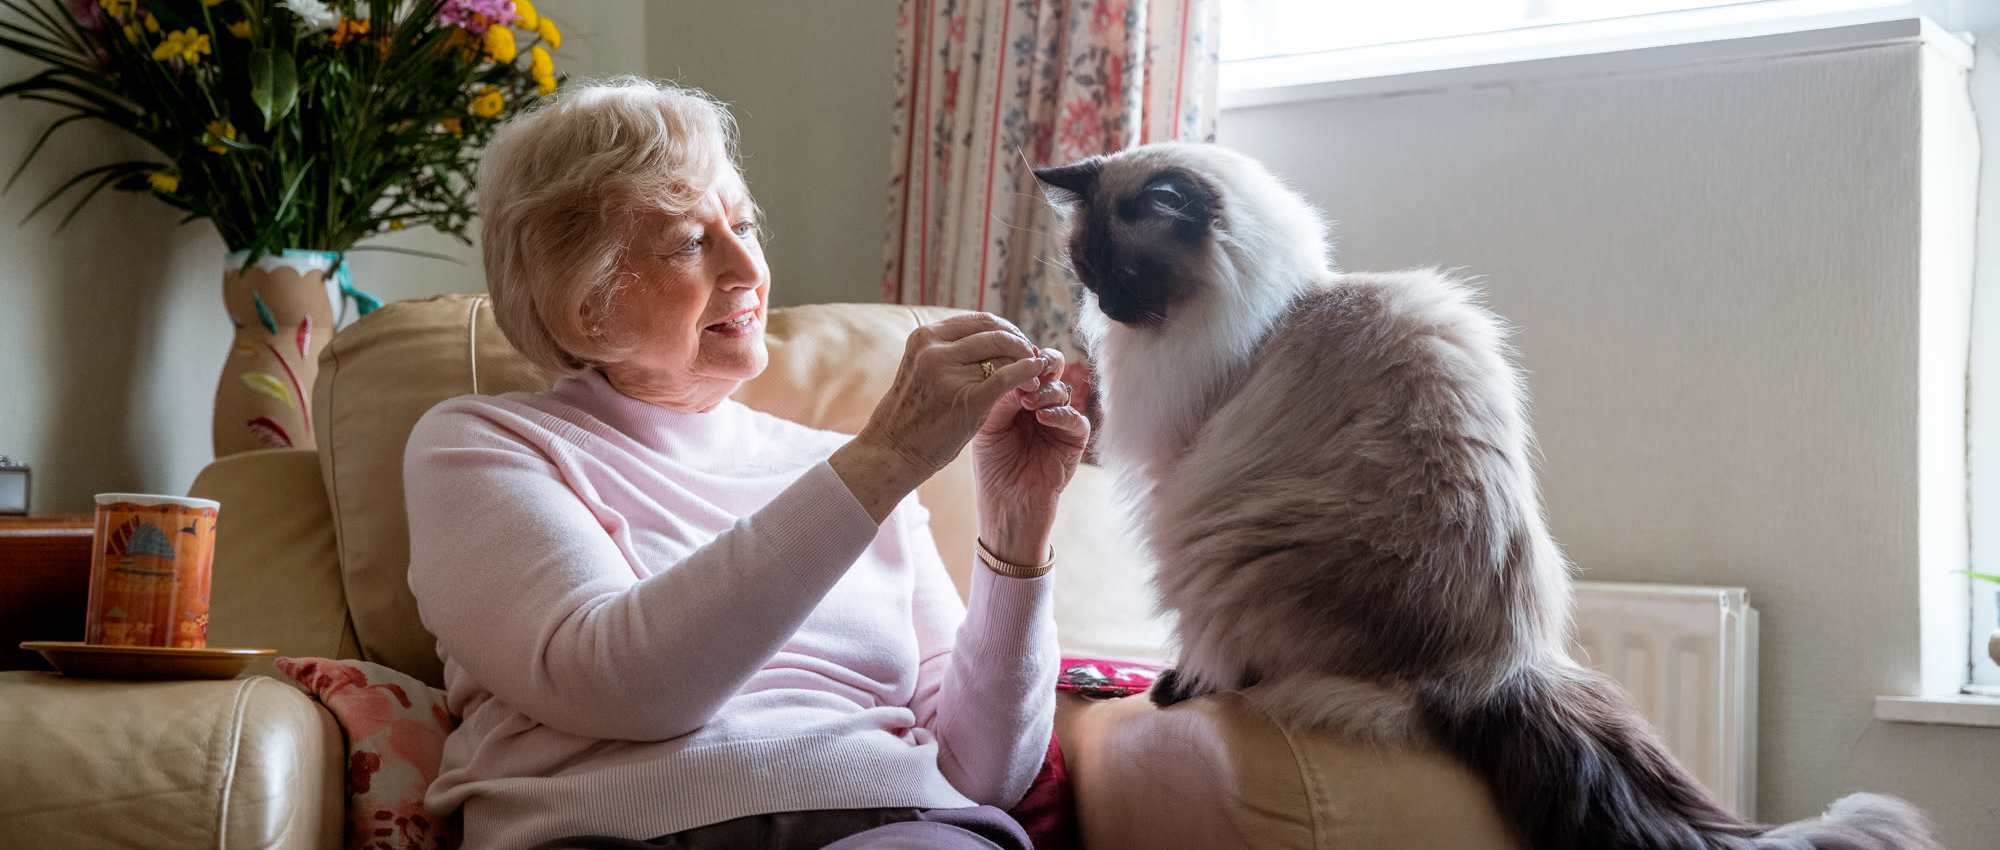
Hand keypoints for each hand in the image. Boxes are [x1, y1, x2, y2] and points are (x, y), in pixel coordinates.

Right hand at [831, 313, 1048, 521]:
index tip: (1019, 344)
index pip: (979, 320)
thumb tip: (990, 341)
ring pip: (1004, 351)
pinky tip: (1035, 379)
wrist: (891, 453)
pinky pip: (1007, 376)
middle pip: (995, 331)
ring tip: (1035, 375)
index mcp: (924, 338)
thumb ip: (948, 353)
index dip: (1006, 329)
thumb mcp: (921, 370)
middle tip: (1033, 358)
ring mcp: (948, 373)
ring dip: (1027, 359)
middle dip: (1021, 343)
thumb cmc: (910, 416)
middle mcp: (934, 349)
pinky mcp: (966, 398)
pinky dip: (1027, 373)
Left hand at [972, 346, 1089, 565]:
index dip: (1020, 358)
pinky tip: (1042, 417)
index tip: (1010, 357)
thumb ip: (999, 397)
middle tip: (1029, 368)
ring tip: (1029, 402)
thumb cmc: (991, 469)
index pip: (1025, 365)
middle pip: (1050, 369)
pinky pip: (1076, 419)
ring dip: (1047, 391)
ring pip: (1064, 390)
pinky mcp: (1073, 442)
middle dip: (1041, 364)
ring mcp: (1058, 422)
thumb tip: (1015, 368)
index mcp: (1017, 397)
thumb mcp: (987, 427)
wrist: (1006, 509)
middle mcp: (1040, 405)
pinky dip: (1061, 414)